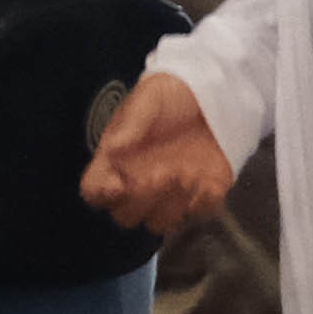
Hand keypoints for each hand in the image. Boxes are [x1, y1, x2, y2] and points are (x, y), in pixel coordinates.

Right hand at [82, 69, 233, 235]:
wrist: (217, 90)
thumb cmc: (173, 92)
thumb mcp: (149, 97)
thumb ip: (131, 123)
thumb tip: (114, 148)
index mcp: (118, 159)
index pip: (95, 190)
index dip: (102, 194)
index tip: (118, 184)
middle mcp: (140, 181)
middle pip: (125, 215)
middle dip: (140, 199)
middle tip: (158, 173)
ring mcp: (171, 192)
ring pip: (159, 223)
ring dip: (171, 205)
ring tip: (186, 173)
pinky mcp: (202, 195)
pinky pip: (197, 215)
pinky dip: (202, 204)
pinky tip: (207, 182)